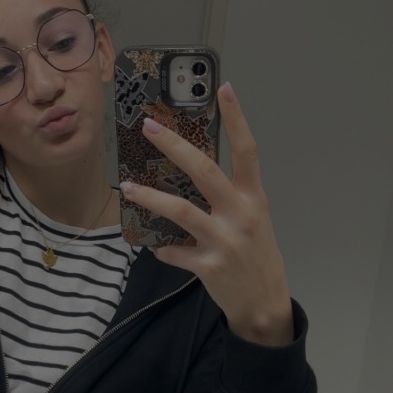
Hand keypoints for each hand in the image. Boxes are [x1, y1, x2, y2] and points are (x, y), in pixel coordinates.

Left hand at [120, 82, 293, 345]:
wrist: (264, 304)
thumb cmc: (256, 256)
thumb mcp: (253, 220)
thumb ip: (228, 197)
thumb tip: (191, 169)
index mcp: (254, 199)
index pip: (247, 151)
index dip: (237, 119)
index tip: (224, 89)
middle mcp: (241, 215)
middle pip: (205, 171)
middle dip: (174, 146)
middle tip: (148, 127)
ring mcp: (224, 241)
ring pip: (181, 211)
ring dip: (150, 197)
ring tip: (127, 186)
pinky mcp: (208, 267)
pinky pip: (174, 252)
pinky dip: (161, 248)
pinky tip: (154, 246)